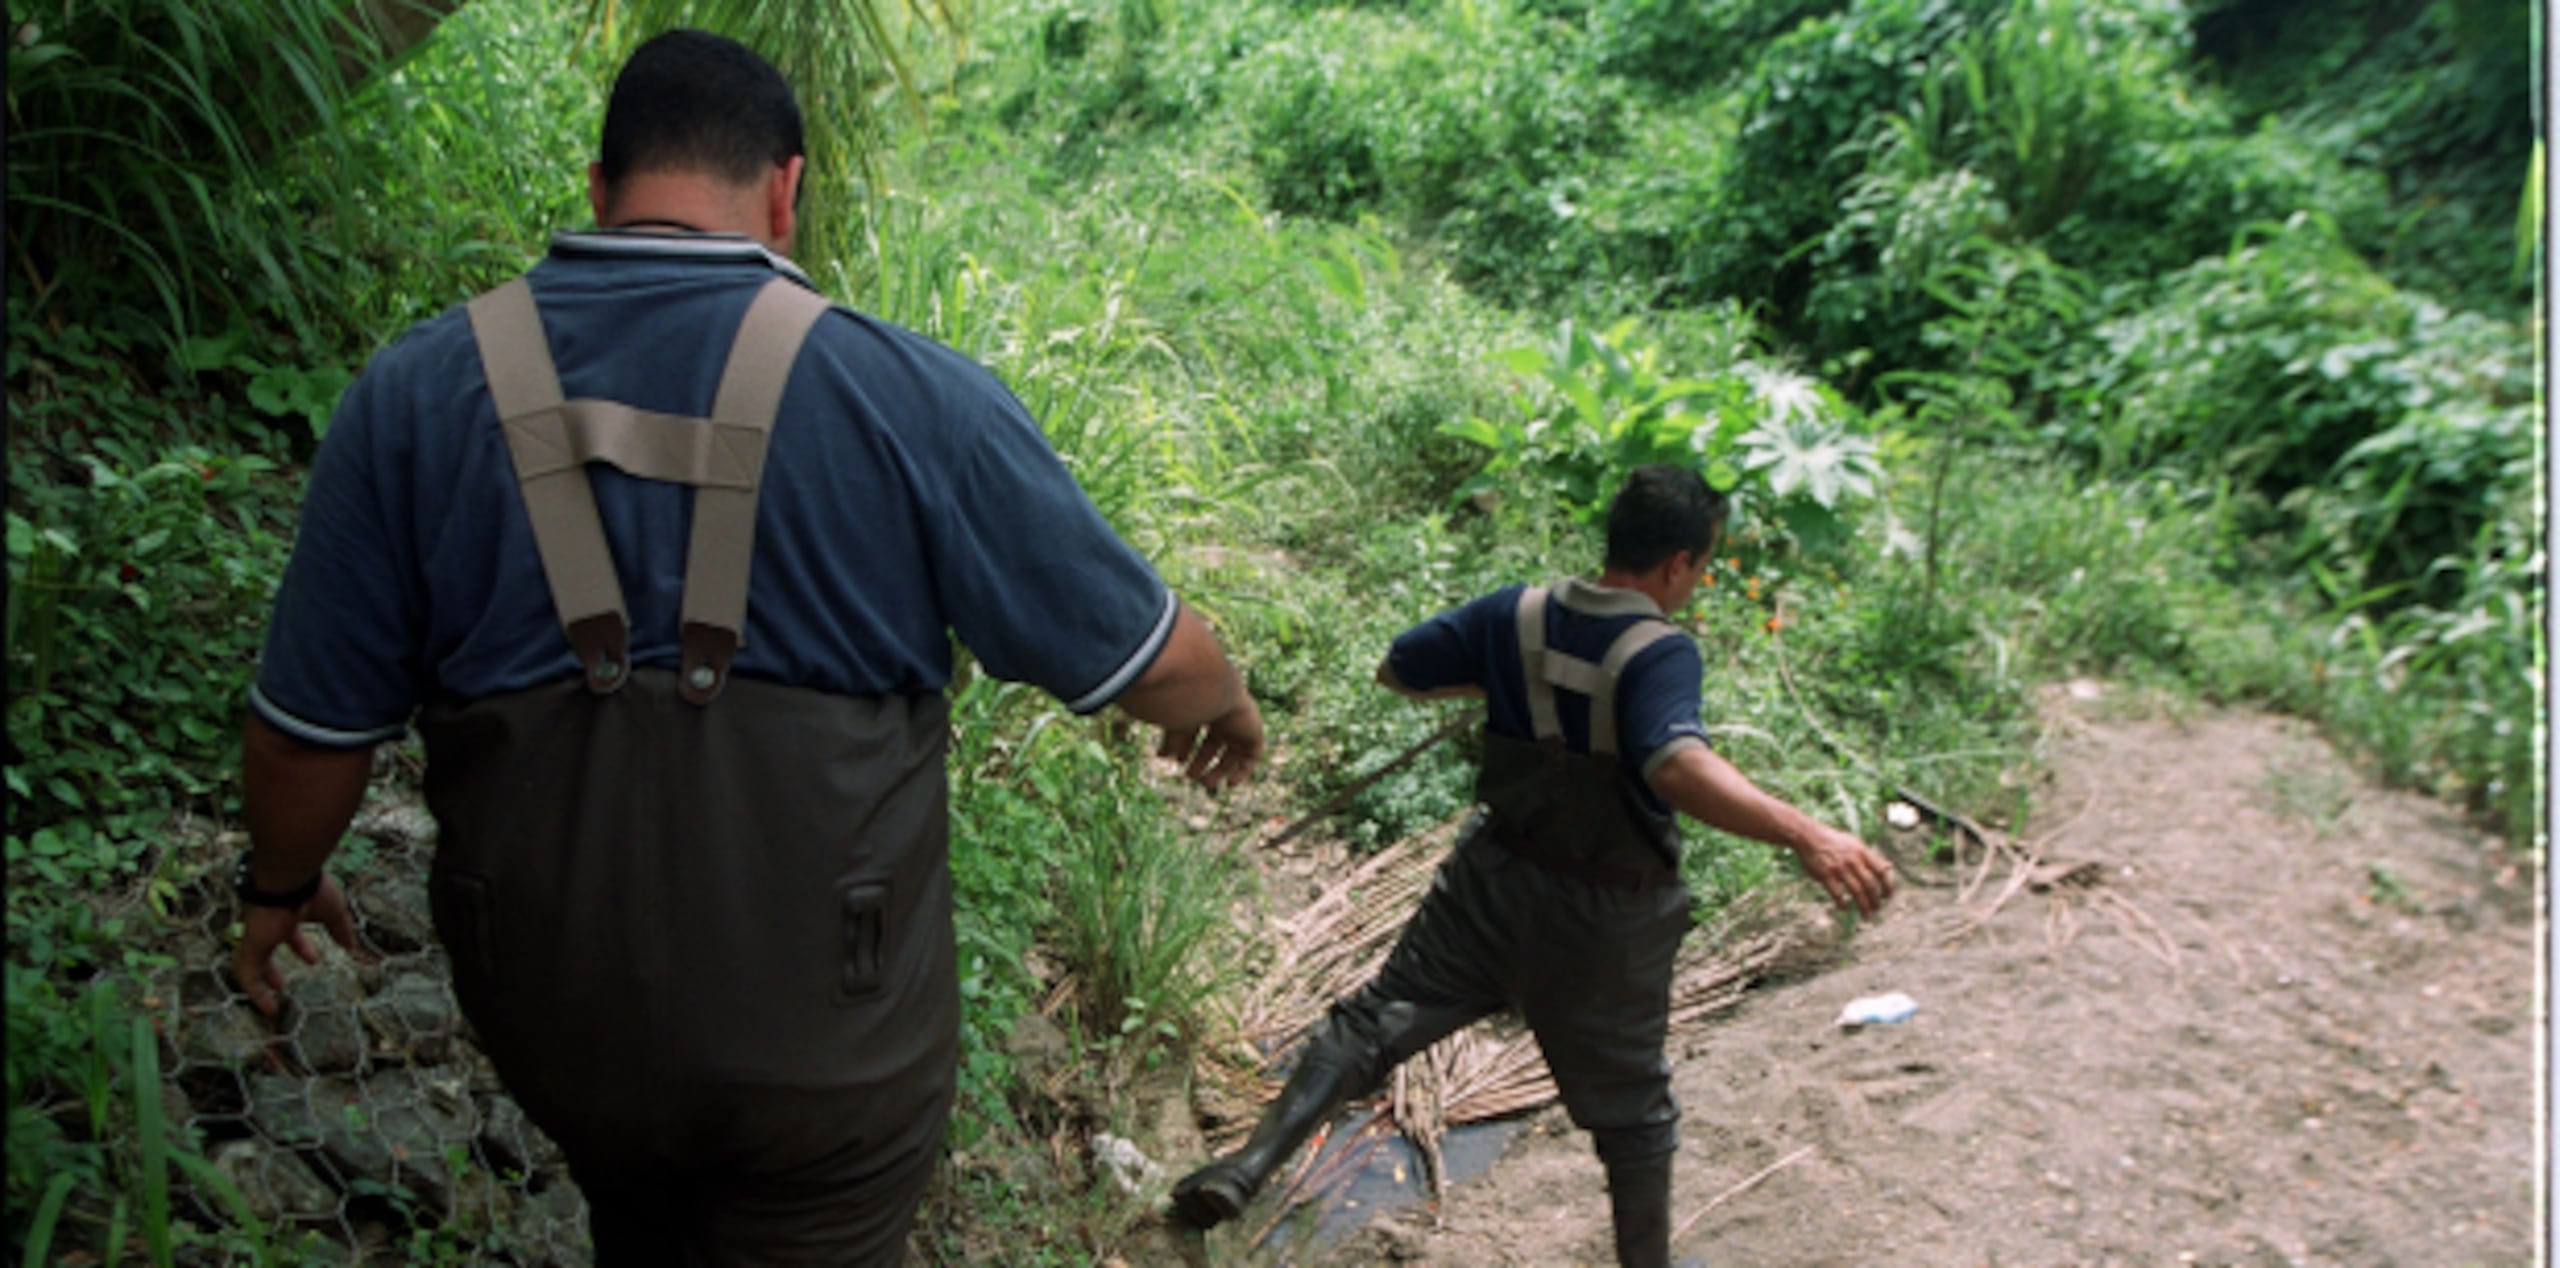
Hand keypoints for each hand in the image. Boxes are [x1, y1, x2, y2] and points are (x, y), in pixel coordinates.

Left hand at [232, 876, 366, 1017]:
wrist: (289, 879)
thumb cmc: (312, 890)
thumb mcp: (334, 912)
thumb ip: (341, 929)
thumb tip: (351, 946)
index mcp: (287, 915)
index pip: (291, 934)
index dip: (301, 948)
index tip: (312, 960)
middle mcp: (268, 926)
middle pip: (266, 952)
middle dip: (272, 970)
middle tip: (280, 983)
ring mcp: (257, 937)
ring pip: (252, 966)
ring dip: (261, 986)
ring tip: (270, 1006)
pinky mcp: (250, 947)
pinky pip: (247, 976)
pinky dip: (256, 994)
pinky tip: (269, 1008)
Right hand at [1157, 696, 1264, 790]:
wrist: (1212, 692)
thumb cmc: (1189, 703)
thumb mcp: (1176, 725)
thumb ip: (1170, 740)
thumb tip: (1162, 756)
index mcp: (1205, 706)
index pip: (1197, 731)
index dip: (1187, 748)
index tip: (1178, 761)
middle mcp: (1224, 714)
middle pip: (1214, 744)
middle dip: (1201, 762)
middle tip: (1190, 776)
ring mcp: (1240, 723)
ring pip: (1233, 753)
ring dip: (1220, 770)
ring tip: (1206, 783)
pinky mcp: (1254, 732)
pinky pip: (1252, 756)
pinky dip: (1243, 772)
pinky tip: (1229, 783)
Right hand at [1794, 827, 1894, 917]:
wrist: (1810, 836)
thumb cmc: (1834, 841)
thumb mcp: (1856, 844)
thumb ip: (1872, 857)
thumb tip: (1889, 866)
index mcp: (1862, 852)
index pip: (1881, 871)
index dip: (1887, 886)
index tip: (1888, 896)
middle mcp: (1853, 861)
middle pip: (1870, 885)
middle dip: (1875, 900)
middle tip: (1877, 909)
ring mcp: (1839, 868)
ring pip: (1856, 892)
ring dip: (1863, 906)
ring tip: (1866, 915)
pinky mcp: (1825, 875)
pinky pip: (1837, 894)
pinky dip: (1842, 903)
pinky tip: (1844, 908)